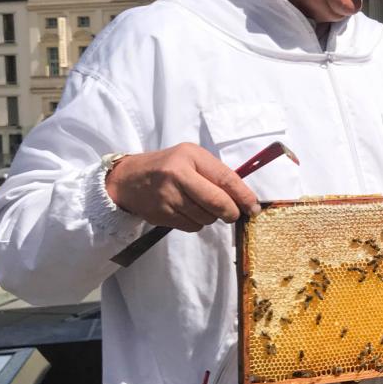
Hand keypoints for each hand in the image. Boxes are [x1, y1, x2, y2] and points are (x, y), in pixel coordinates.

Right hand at [105, 143, 260, 231]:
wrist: (128, 179)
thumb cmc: (168, 166)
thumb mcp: (191, 158)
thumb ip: (216, 173)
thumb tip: (244, 198)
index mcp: (190, 156)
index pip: (224, 178)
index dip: (243, 195)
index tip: (254, 207)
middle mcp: (178, 175)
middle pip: (217, 202)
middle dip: (231, 212)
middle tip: (233, 214)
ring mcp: (168, 197)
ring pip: (206, 218)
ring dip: (210, 217)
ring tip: (199, 205)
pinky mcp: (161, 215)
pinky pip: (192, 227)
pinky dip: (196, 223)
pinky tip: (186, 211)